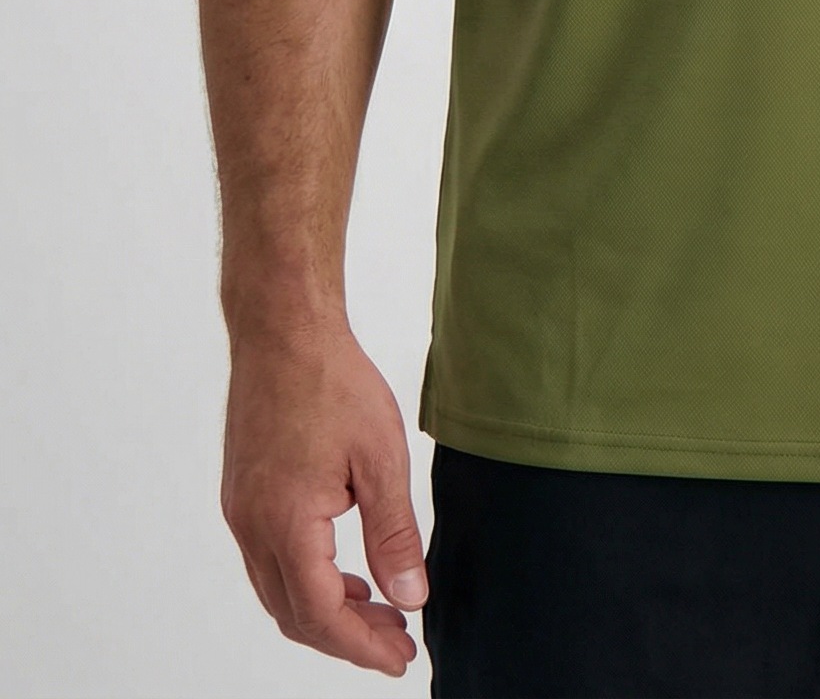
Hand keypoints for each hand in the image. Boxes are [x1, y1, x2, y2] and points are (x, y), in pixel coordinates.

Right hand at [219, 319, 428, 676]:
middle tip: (398, 641)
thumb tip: (411, 598)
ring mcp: (240, 512)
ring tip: (379, 611)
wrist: (282, 329)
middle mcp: (251, 527)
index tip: (401, 658)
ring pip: (278, 592)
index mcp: (285, 523)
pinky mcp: (242, 495)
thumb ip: (394, 534)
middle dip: (347, 638)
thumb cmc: (333, 381)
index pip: (320, 616)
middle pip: (294, 615)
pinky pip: (269, 561)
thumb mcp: (381, 458)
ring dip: (326, 612)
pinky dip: (307, 581)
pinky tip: (344, 571)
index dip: (362, 646)